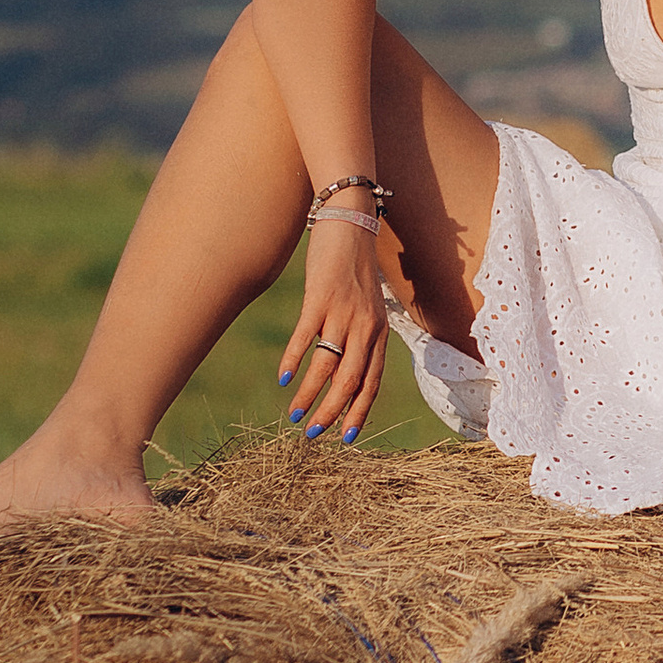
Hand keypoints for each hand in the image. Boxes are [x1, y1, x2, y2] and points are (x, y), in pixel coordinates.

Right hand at [279, 231, 389, 443]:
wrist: (351, 224)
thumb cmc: (355, 271)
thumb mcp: (368, 307)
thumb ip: (360, 337)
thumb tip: (343, 373)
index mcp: (379, 332)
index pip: (371, 382)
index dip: (359, 412)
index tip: (346, 438)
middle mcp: (365, 326)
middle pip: (350, 381)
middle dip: (332, 413)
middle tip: (314, 434)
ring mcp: (342, 312)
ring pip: (326, 366)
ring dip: (308, 395)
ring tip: (294, 415)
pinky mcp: (319, 298)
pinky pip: (305, 338)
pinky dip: (293, 361)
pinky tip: (283, 379)